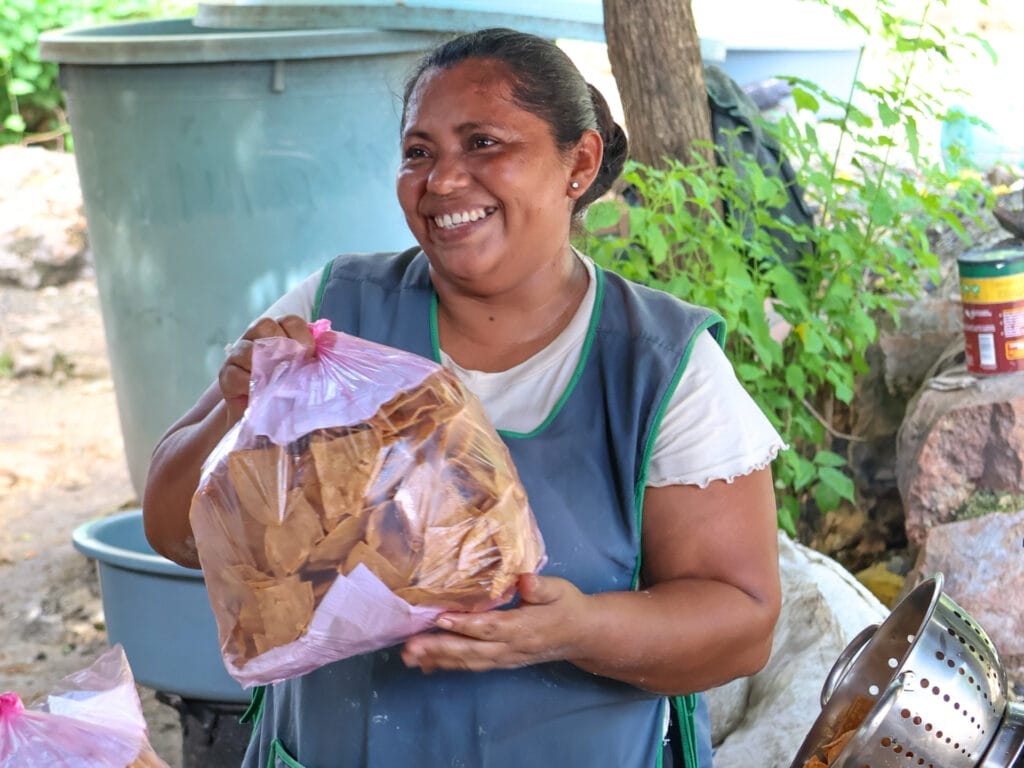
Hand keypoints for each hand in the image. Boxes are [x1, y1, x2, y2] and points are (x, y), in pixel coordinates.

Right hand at [219, 315, 314, 422]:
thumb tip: (333, 341)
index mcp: (280, 334)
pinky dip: (250, 383)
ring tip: (278, 381)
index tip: (310, 354)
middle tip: (292, 366)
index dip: (301, 335)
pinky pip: (235, 373)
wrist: (269, 425)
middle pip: (265, 325)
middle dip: (282, 345)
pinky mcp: (226, 378)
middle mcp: (257, 339)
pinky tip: (261, 393)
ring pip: (247, 348)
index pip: (289, 321)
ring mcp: (238, 357)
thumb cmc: (292, 394)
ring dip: (265, 365)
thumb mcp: (311, 373)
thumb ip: (322, 355)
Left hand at [400, 574, 588, 673]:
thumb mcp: (559, 589)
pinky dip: (448, 666)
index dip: (464, 624)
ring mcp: (505, 658)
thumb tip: (524, 579)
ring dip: (438, 659)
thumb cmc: (567, 606)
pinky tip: (426, 665)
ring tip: (409, 657)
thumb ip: (540, 586)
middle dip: (439, 649)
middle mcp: (510, 647)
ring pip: (468, 661)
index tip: (439, 618)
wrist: (582, 635)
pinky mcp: (501, 662)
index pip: (489, 627)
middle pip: (471, 650)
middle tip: (410, 646)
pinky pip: (472, 666)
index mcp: (522, 627)